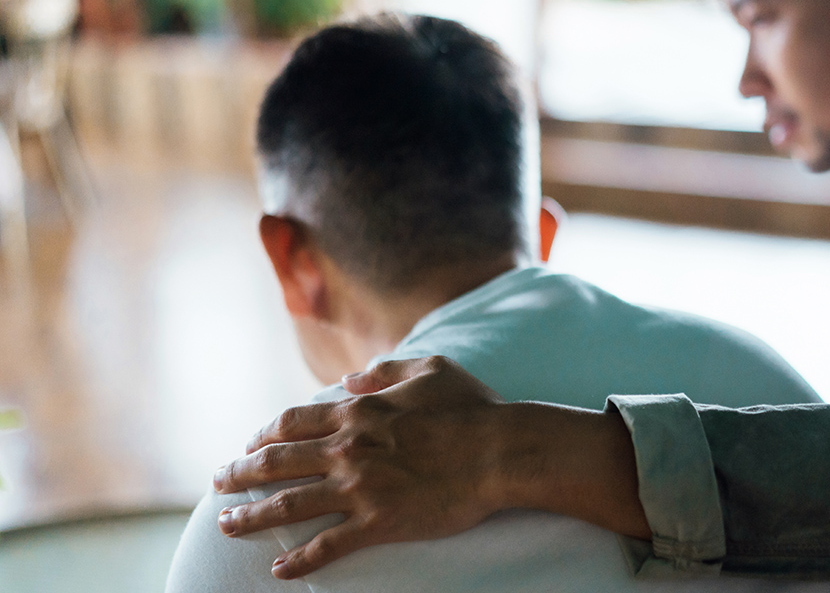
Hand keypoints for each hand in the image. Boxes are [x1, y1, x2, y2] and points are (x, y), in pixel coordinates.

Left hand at [213, 356, 507, 578]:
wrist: (500, 452)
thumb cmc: (472, 409)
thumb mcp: (430, 369)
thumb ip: (386, 370)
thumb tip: (351, 377)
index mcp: (358, 412)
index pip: (293, 423)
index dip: (264, 434)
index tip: (249, 443)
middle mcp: (348, 449)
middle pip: (276, 462)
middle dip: (240, 473)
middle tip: (219, 483)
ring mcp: (360, 488)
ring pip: (289, 504)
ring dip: (252, 516)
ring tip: (226, 525)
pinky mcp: (379, 522)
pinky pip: (328, 545)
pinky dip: (300, 559)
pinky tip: (279, 570)